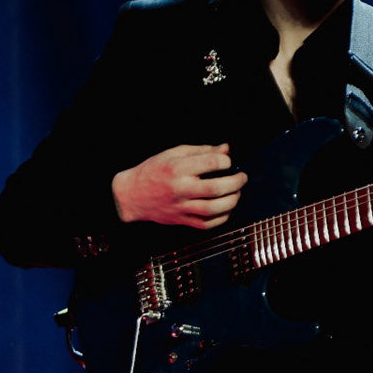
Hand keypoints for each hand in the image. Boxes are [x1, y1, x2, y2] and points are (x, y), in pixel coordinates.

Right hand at [111, 143, 247, 228]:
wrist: (131, 195)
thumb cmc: (153, 171)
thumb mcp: (174, 153)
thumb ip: (202, 151)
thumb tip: (226, 148)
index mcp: (178, 168)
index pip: (211, 163)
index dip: (226, 160)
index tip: (228, 161)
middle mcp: (180, 189)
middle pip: (216, 188)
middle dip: (236, 182)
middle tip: (242, 177)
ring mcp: (181, 207)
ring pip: (214, 209)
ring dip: (232, 201)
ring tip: (236, 193)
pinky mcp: (181, 221)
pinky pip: (207, 224)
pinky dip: (222, 217)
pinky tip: (226, 208)